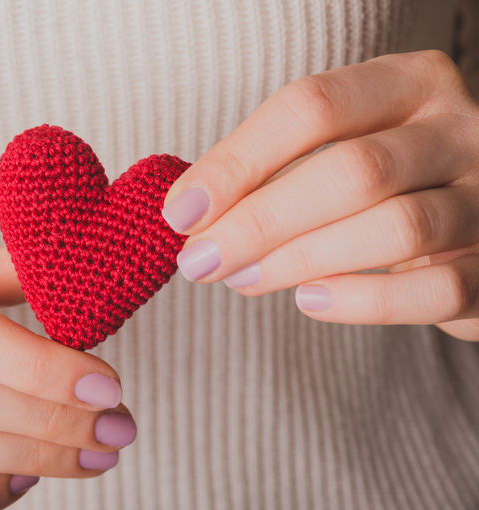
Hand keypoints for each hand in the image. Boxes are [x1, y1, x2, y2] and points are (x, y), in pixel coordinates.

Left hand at [161, 50, 478, 340]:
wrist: (471, 227)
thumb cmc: (381, 186)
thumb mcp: (336, 151)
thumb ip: (272, 171)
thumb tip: (189, 212)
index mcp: (408, 84)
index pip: (312, 107)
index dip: (237, 162)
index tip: (182, 213)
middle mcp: (459, 129)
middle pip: (352, 170)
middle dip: (259, 221)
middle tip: (201, 260)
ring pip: (395, 228)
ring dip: (300, 260)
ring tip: (243, 280)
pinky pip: (435, 289)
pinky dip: (363, 300)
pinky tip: (309, 300)